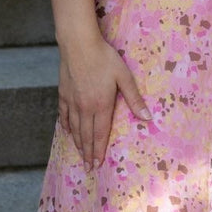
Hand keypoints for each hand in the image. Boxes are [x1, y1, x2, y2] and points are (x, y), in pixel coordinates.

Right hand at [58, 32, 150, 168]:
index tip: (97, 164)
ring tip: (80, 155)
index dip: (99, 151)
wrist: (78, 44)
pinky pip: (64, 115)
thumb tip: (147, 117)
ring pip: (74, 128)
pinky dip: (66, 126)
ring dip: (78, 143)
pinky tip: (67, 132)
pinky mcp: (63, 93)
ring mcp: (72, 101)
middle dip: (87, 153)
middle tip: (88, 168)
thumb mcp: (124, 76)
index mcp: (101, 105)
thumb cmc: (104, 58)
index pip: (100, 134)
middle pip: (86, 135)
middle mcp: (85, 107)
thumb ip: (134, 98)